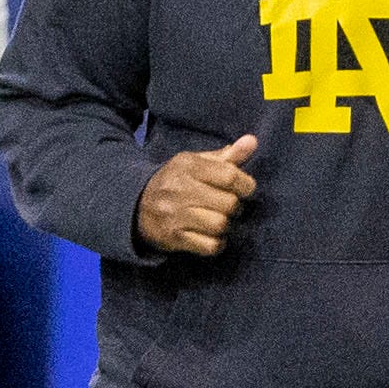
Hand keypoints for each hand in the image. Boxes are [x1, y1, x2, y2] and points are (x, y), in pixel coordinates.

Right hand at [135, 134, 258, 256]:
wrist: (136, 206)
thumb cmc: (177, 181)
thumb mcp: (197, 163)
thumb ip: (227, 155)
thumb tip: (252, 141)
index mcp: (187, 165)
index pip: (229, 175)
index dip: (246, 185)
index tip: (245, 189)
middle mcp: (179, 189)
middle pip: (228, 203)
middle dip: (235, 207)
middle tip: (229, 206)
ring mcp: (174, 215)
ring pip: (220, 225)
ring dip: (226, 225)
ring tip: (220, 220)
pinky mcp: (173, 238)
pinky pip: (210, 246)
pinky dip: (217, 243)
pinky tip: (211, 236)